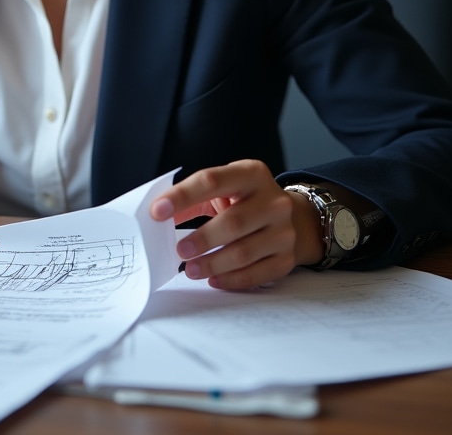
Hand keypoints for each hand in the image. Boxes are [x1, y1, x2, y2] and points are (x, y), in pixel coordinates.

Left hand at [149, 159, 323, 289]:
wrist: (294, 218)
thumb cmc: (247, 200)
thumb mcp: (224, 188)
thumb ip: (193, 199)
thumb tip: (159, 217)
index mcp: (251, 173)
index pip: (212, 181)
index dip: (182, 196)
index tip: (157, 211)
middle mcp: (273, 201)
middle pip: (233, 222)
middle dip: (202, 239)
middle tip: (179, 251)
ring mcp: (284, 231)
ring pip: (244, 252)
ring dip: (213, 263)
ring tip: (191, 269)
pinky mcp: (287, 258)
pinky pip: (258, 274)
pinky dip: (232, 279)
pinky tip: (213, 279)